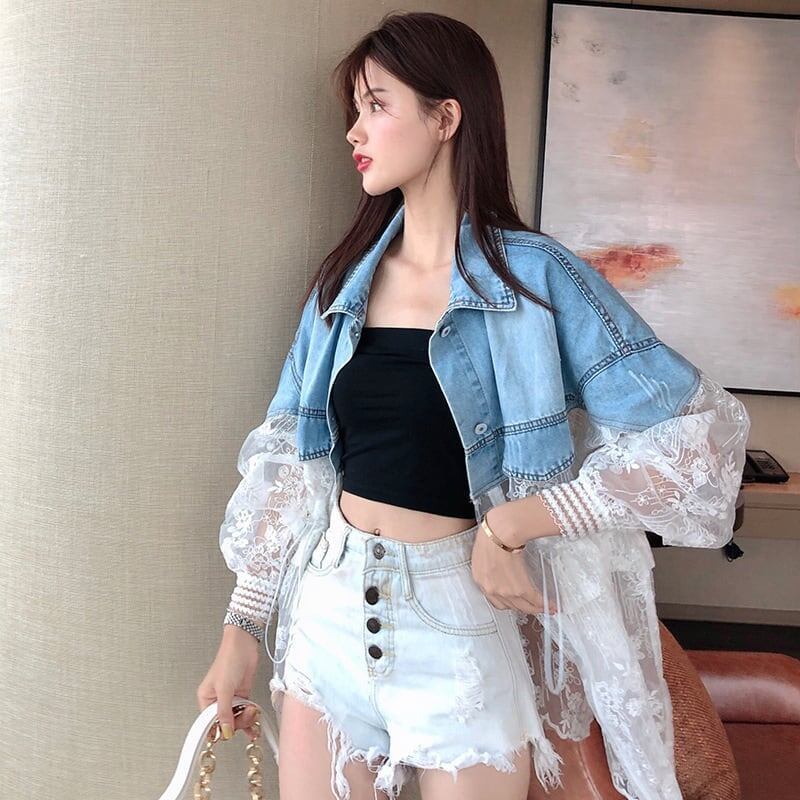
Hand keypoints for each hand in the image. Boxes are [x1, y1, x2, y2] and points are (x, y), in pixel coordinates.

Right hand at [196, 625, 261, 740]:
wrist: (244, 644)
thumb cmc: (229, 659)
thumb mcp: (224, 688)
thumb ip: (225, 711)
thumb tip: (225, 731)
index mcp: (206, 699)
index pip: (209, 724)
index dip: (219, 730)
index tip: (229, 733)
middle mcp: (217, 701)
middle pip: (225, 723)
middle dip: (238, 722)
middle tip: (245, 714)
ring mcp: (231, 698)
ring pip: (237, 719)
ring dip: (246, 719)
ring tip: (252, 711)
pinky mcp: (243, 695)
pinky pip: (245, 712)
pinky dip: (250, 718)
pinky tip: (255, 725)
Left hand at [470, 500, 558, 615]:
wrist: (500, 531)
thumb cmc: (493, 533)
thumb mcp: (485, 552)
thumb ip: (491, 564)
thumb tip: (501, 565)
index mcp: (479, 579)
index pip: (494, 599)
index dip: (508, 602)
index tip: (516, 601)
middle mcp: (490, 589)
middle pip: (510, 606)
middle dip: (524, 607)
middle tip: (534, 606)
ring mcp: (504, 591)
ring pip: (523, 606)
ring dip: (536, 608)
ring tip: (545, 607)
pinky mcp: (519, 588)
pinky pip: (533, 600)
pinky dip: (543, 604)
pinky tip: (551, 605)